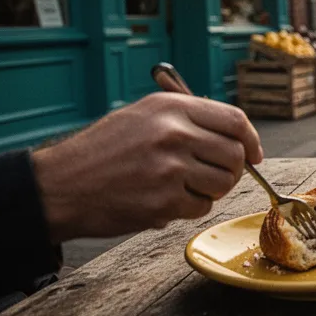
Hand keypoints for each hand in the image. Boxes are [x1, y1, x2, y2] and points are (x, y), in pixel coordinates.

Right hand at [33, 93, 262, 242]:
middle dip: (233, 169)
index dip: (252, 140)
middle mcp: (174, 134)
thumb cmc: (103, 150)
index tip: (254, 154)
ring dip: (211, 190)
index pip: (235, 120)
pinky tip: (164, 199)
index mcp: (172, 108)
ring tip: (183, 186)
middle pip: (235, 155)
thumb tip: (237, 133)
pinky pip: (201, 207)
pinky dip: (190, 207)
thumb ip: (189, 118)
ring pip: (223, 183)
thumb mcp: (144, 115)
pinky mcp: (163, 201)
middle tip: (213, 175)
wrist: (61, 185)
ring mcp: (170, 169)